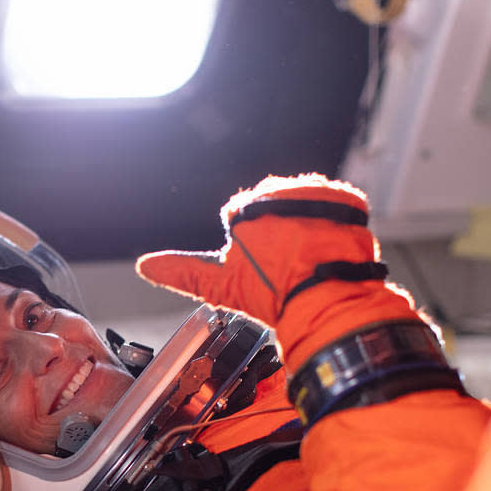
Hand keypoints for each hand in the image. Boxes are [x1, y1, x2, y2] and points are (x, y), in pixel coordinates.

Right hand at [136, 174, 377, 328]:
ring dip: (308, 230)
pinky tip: (329, 250)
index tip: (265, 270)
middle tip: (289, 269)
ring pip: (305, 209)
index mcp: (245, 208)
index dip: (253, 251)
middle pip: (274, 212)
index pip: (243, 222)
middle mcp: (277, 191)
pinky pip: (338, 207)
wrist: (330, 300)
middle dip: (280, 237)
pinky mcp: (346, 198)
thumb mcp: (220, 286)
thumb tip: (145, 266)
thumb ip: (182, 272)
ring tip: (310, 261)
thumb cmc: (274, 295)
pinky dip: (336, 226)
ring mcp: (315, 193)